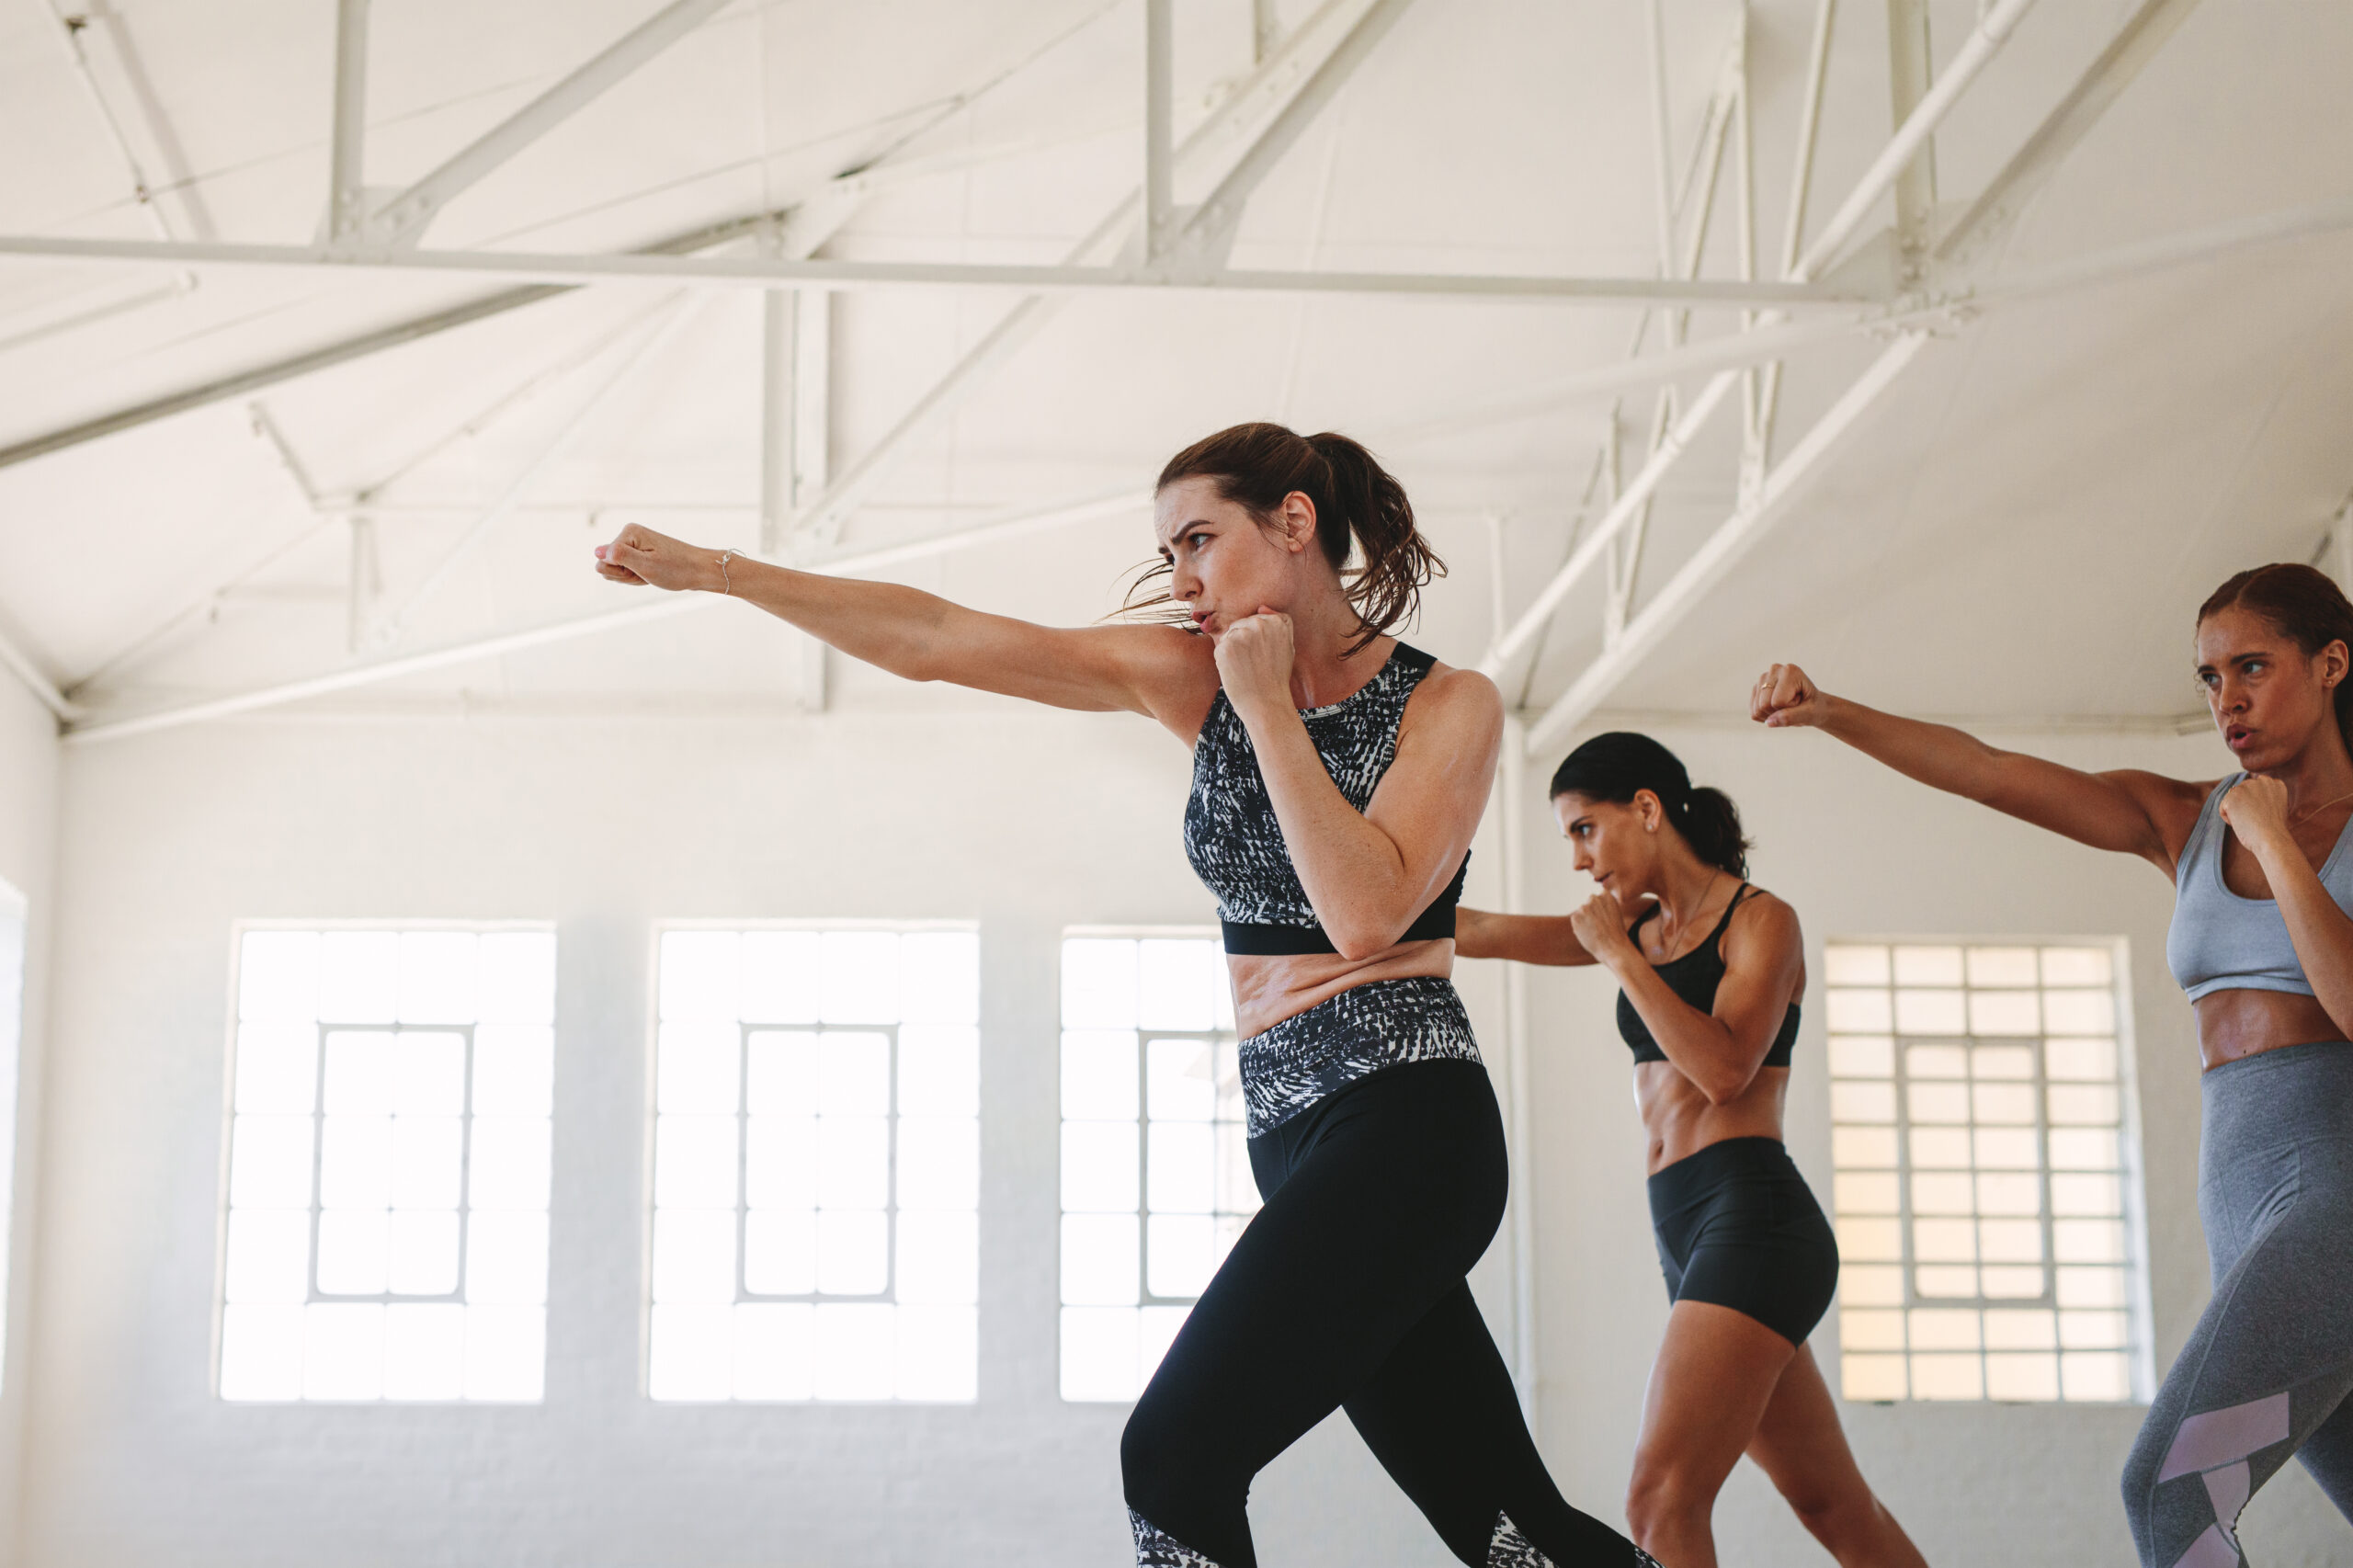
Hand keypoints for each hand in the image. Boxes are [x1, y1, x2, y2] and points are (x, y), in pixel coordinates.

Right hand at [595, 525, 723, 591]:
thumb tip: (597, 551)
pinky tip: (650, 575)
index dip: (622, 572)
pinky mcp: (638, 552)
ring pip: (615, 570)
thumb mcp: (645, 566)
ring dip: (632, 577)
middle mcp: (629, 535)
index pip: (604, 560)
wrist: (699, 570)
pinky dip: (637, 577)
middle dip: (625, 575)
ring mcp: (633, 544)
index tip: (644, 570)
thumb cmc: (676, 569)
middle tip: (647, 574)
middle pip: (607, 564)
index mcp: (629, 532)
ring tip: (651, 574)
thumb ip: (619, 557)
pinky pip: (626, 571)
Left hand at [1214, 607, 1295, 717]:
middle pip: (1241, 625)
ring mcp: (1241, 634)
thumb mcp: (1287, 647)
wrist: (1267, 704)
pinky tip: (1236, 672)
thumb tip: (1262, 606)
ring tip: (1246, 668)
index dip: (1257, 639)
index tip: (1263, 655)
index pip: (1257, 620)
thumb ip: (1278, 624)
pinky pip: (1219, 648)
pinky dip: (1224, 661)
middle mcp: (1259, 623)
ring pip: (1229, 636)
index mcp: (1277, 621)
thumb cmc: (1276, 677)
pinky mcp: (1225, 646)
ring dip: (1233, 650)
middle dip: (1243, 642)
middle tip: (1254, 664)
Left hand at [1567, 891, 1637, 966]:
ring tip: (1595, 931)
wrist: (1613, 947)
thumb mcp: (1615, 913)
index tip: (1605, 918)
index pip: (1598, 898)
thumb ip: (1604, 906)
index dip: (1601, 910)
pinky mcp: (1575, 917)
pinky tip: (1588, 934)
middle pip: (1588, 904)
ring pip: (1581, 912)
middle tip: (1598, 926)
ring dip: (1584, 920)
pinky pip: (1575, 920)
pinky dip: (1579, 927)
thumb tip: (1590, 904)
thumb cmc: (1616, 933)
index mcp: (1606, 895)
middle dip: (1591, 913)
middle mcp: (1594, 898)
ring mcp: (1584, 907)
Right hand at [1752, 662, 1830, 727]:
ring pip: (1757, 710)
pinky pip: (1753, 712)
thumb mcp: (1809, 714)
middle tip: (1793, 706)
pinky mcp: (1756, 688)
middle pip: (1764, 705)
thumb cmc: (1814, 707)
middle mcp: (1774, 670)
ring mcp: (1763, 678)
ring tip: (1786, 707)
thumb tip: (1768, 722)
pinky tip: (1777, 709)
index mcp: (1790, 671)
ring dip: (1772, 715)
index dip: (1790, 708)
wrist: (1812, 705)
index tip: (1801, 702)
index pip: (1777, 701)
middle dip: (1779, 712)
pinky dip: (1765, 716)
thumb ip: (1791, 717)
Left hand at [2219, 774, 2293, 855]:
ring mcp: (2246, 787)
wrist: (2272, 839)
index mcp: (2275, 783)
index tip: (2263, 815)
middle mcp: (2261, 781)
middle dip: (2244, 806)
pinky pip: (2223, 808)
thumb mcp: (2274, 808)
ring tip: (2250, 821)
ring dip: (2236, 812)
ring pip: (2232, 799)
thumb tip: (2247, 797)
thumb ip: (2264, 798)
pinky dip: (2229, 819)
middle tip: (2256, 819)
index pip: (2255, 789)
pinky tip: (2242, 824)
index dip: (2255, 804)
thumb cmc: (2273, 831)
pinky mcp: (2232, 796)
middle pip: (2241, 792)